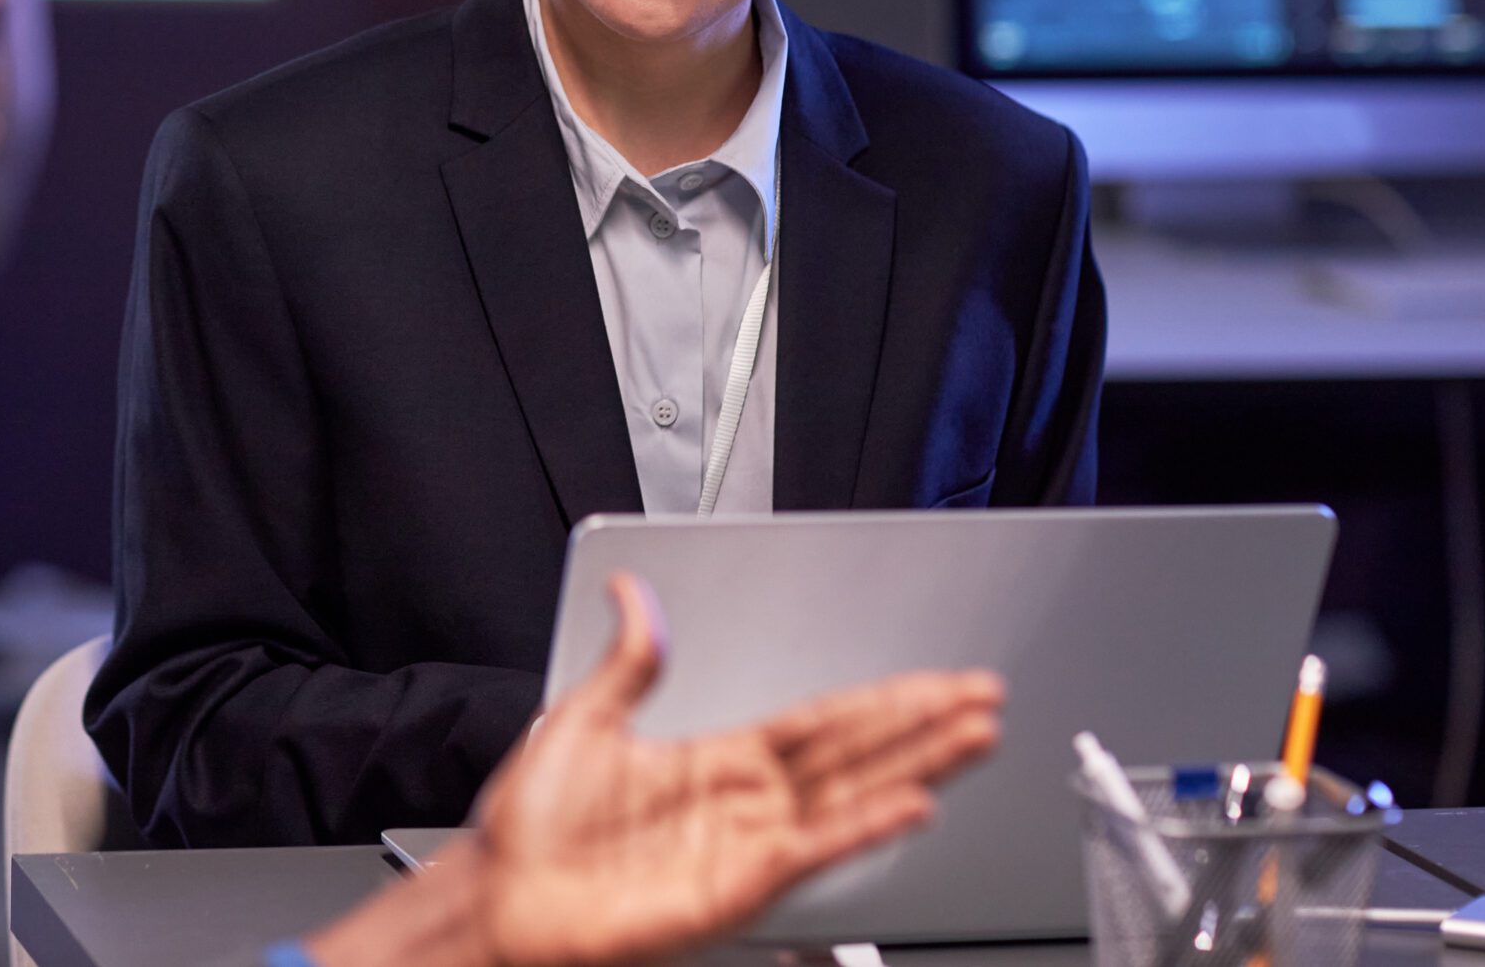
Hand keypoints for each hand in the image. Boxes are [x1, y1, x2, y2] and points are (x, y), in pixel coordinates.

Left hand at [466, 573, 1003, 966]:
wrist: (501, 894)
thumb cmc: (532, 826)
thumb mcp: (585, 718)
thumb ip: (630, 658)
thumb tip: (634, 591)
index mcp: (718, 760)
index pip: (821, 722)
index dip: (881, 701)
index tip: (934, 682)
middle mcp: (744, 802)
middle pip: (855, 753)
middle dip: (923, 724)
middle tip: (984, 698)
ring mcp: (747, 844)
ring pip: (851, 795)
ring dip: (916, 764)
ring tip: (975, 736)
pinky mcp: (737, 885)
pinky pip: (812, 849)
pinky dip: (864, 827)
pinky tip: (912, 803)